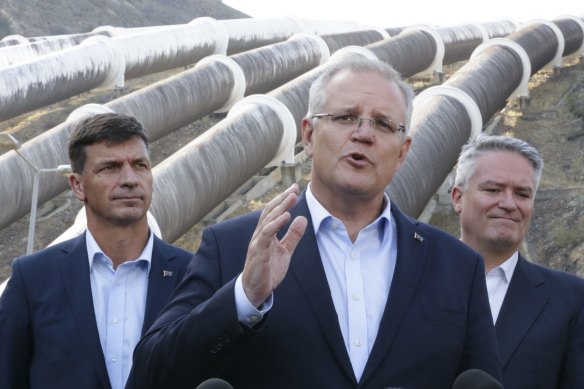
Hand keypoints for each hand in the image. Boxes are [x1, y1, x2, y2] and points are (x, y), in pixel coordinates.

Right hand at [242, 184, 307, 306]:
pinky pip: (267, 234)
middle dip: (283, 198)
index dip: (284, 199)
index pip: (274, 211)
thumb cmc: (268, 270)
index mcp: (266, 233)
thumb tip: (302, 218)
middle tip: (294, 187)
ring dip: (281, 207)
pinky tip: (286, 216)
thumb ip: (293, 235)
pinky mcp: (258, 251)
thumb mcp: (285, 251)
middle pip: (270, 211)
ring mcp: (258, 241)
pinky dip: (276, 223)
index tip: (295, 188)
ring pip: (268, 219)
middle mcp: (260, 234)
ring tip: (292, 197)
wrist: (256, 290)